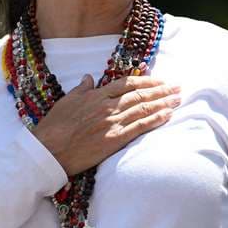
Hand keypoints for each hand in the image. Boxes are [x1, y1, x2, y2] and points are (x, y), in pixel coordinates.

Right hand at [32, 75, 180, 175]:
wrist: (49, 149)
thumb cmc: (54, 126)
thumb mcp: (66, 101)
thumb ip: (81, 89)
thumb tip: (88, 78)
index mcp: (96, 95)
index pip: (127, 83)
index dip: (146, 81)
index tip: (160, 80)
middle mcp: (107, 106)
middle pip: (140, 94)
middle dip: (161, 90)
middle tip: (177, 86)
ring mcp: (112, 122)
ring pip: (143, 109)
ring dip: (163, 102)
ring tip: (178, 98)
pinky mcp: (115, 139)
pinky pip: (140, 127)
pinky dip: (156, 119)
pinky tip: (168, 115)